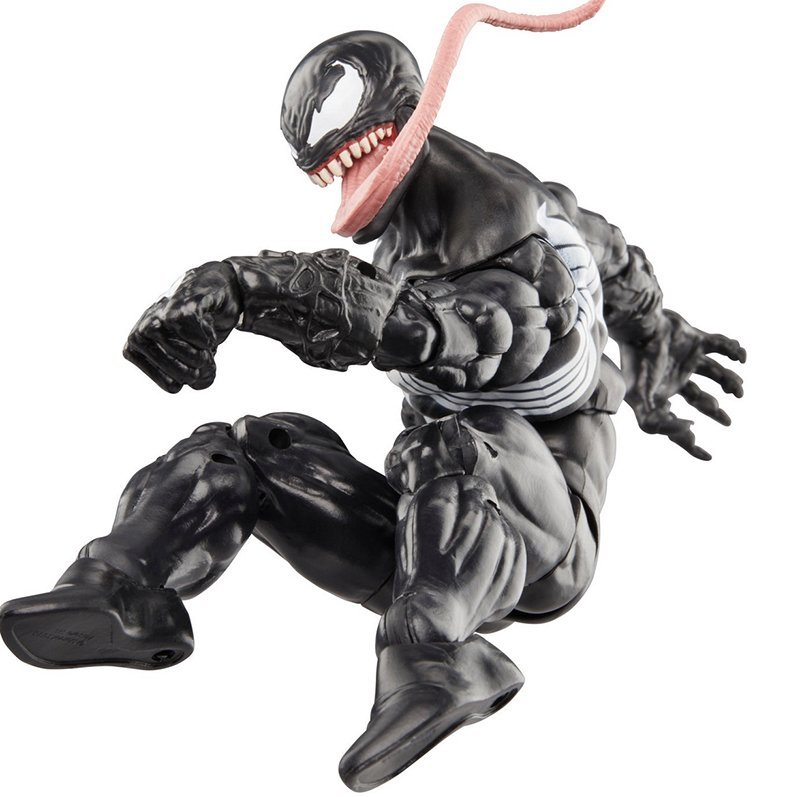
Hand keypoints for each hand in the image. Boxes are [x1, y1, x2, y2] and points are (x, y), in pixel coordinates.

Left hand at [123, 261, 241, 391]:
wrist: (210, 289)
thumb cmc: (195, 327)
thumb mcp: (192, 360)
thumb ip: (199, 379)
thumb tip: (201, 376)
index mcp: (135, 351)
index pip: (172, 386)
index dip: (192, 376)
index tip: (190, 357)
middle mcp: (139, 336)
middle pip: (185, 375)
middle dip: (203, 364)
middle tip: (202, 346)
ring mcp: (155, 319)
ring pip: (193, 358)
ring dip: (208, 349)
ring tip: (201, 333)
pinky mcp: (177, 307)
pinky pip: (202, 340)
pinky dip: (210, 334)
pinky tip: (204, 321)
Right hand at [619, 309, 745, 459]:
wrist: (638, 327)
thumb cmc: (636, 364)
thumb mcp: (639, 401)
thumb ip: (657, 422)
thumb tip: (689, 429)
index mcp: (662, 394)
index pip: (676, 423)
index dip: (689, 443)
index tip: (708, 456)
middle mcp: (675, 378)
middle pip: (699, 399)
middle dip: (714, 412)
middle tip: (728, 422)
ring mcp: (686, 358)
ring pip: (714, 373)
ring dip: (730, 382)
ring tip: (738, 391)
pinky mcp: (695, 338)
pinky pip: (719, 345)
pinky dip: (734, 350)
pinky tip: (742, 357)